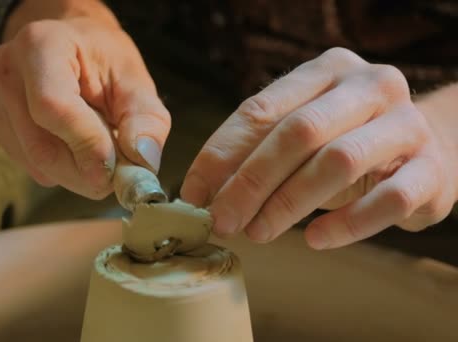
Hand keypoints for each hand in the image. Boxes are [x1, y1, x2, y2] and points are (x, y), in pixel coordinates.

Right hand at [0, 3, 169, 198]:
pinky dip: (63, 170)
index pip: (52, 106)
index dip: (86, 144)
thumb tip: (142, 160)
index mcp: (40, 45)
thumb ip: (146, 120)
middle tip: (118, 176)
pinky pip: (32, 166)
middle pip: (41, 146)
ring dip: (78, 173)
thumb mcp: (135, 80)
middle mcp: (6, 71)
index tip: (115, 168)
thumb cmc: (103, 59)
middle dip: (86, 171)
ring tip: (102, 151)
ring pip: (37, 163)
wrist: (71, 46)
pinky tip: (77, 147)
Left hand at [181, 47, 457, 248]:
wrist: (430, 149)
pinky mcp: (432, 170)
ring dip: (288, 204)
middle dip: (251, 182)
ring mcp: (407, 125)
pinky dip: (345, 224)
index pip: (261, 109)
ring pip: (338, 162)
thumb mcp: (300, 135)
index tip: (194, 192)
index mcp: (327, 70)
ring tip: (258, 232)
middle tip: (222, 221)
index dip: (221, 153)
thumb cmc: (348, 142)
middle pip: (298, 133)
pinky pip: (387, 200)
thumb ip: (255, 152)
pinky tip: (314, 240)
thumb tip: (201, 191)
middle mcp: (370, 86)